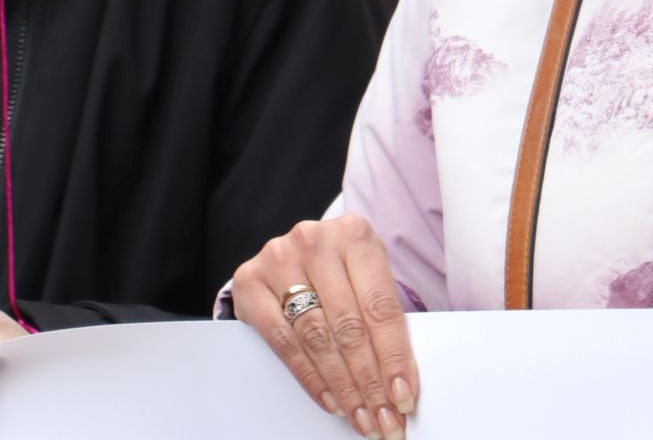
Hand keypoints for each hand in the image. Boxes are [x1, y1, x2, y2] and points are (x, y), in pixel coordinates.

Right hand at [231, 214, 417, 439]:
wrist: (295, 254)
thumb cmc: (342, 271)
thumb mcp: (368, 279)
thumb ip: (382, 318)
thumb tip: (402, 382)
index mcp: (355, 234)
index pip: (380, 306)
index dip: (394, 357)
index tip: (404, 396)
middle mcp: (315, 240)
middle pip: (349, 326)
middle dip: (369, 381)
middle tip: (384, 418)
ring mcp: (278, 258)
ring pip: (316, 337)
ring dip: (342, 386)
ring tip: (360, 416)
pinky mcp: (249, 281)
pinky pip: (282, 341)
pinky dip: (309, 376)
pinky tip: (329, 398)